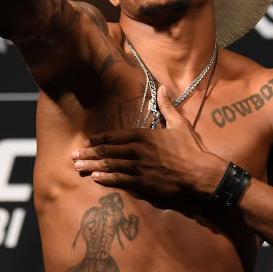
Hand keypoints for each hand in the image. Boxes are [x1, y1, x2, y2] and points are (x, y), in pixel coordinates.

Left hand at [72, 85, 224, 200]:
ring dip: (92, 166)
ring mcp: (139, 168)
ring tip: (78, 167)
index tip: (87, 141)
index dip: (99, 139)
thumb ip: (167, 106)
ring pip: (110, 166)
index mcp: (144, 135)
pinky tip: (95, 179)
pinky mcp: (143, 183)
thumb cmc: (191, 148)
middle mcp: (137, 150)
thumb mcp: (180, 124)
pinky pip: (120, 180)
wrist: (199, 173)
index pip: (115, 136)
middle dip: (89, 153)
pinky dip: (106, 179)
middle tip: (73, 156)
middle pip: (108, 151)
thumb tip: (163, 88)